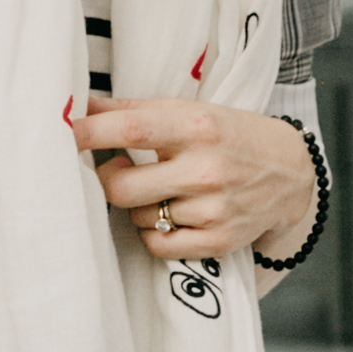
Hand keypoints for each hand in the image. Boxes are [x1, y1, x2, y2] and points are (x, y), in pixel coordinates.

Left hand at [72, 90, 311, 261]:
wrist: (291, 172)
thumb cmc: (228, 135)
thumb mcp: (189, 111)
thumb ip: (132, 111)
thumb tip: (77, 106)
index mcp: (196, 126)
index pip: (131, 128)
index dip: (89, 133)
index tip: (61, 134)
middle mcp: (205, 169)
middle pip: (121, 188)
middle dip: (108, 180)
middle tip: (118, 169)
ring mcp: (214, 209)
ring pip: (138, 218)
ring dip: (138, 206)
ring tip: (161, 190)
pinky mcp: (219, 241)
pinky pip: (158, 245)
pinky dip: (154, 233)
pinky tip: (170, 215)